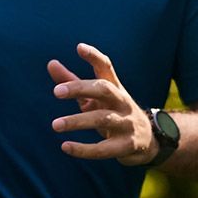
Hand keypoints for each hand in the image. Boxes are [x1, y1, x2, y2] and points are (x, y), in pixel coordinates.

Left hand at [48, 43, 156, 165]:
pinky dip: (84, 149)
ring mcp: (126, 123)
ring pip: (102, 119)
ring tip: (55, 125)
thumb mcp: (95, 97)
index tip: (79, 47)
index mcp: (114, 87)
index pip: (106, 67)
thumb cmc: (113, 113)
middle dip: (80, 88)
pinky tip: (65, 147)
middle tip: (56, 92)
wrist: (147, 141)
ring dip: (78, 121)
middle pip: (104, 89)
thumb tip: (50, 63)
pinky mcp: (126, 145)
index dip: (94, 56)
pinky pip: (104, 149)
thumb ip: (72, 82)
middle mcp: (122, 101)